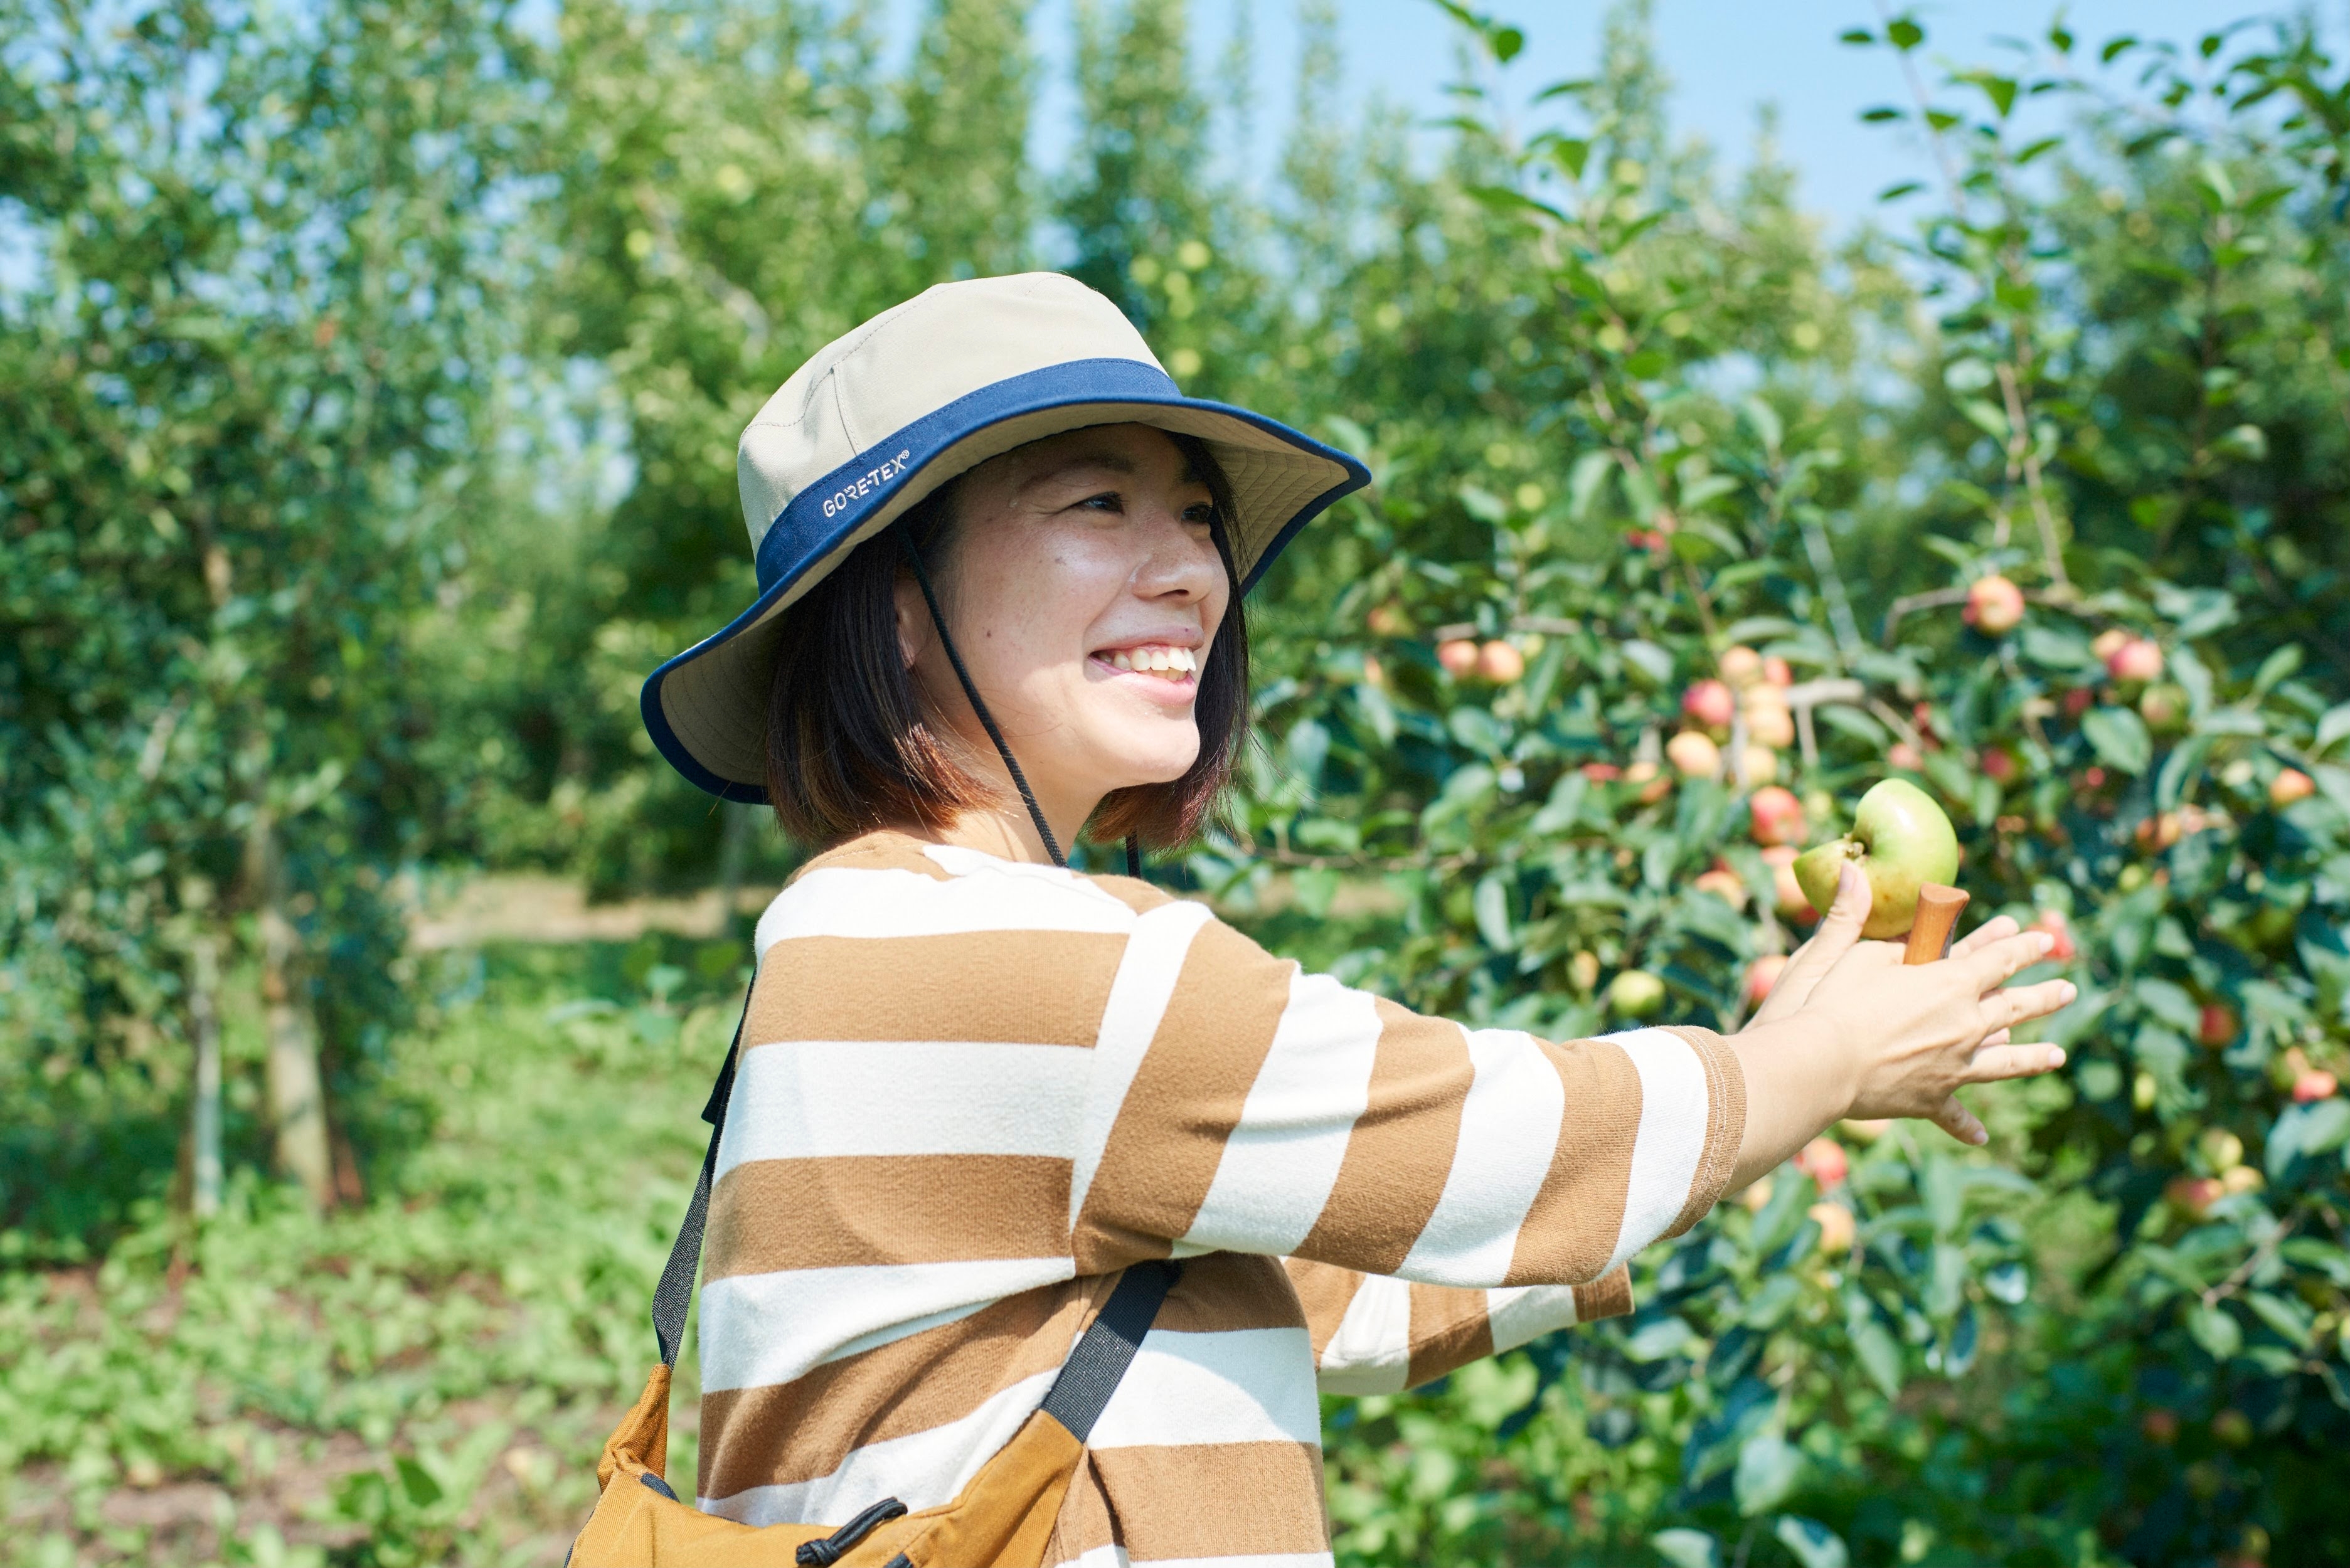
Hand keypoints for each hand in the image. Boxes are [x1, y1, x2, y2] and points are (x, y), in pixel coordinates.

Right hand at [1751, 864, 2075, 1144]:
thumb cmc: (1831, 1003)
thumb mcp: (1843, 951)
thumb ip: (1854, 914)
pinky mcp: (1930, 1099)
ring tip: (2059, 1057)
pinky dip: (1966, 1125)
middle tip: (2068, 990)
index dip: (2020, 946)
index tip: (2043, 939)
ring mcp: (1953, 1066)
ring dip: (2032, 1058)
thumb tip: (1853, 868)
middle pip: (2013, 1007)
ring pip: (2004, 1062)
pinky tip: (1982, 1136)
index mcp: (1949, 983)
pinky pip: (1954, 1114)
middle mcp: (1964, 1025)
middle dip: (2042, 996)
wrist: (1820, 1065)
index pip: (1997, 959)